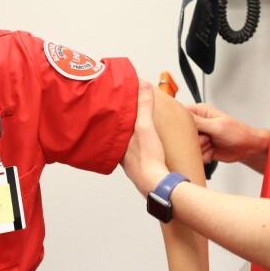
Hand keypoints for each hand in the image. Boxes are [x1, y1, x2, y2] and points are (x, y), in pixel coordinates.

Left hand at [121, 80, 169, 195]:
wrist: (156, 184)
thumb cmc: (147, 161)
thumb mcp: (145, 127)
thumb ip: (144, 106)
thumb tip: (143, 86)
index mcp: (118, 140)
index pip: (112, 119)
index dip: (115, 108)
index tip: (116, 98)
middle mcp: (120, 150)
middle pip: (118, 130)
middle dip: (122, 119)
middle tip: (124, 109)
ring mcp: (129, 158)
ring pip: (126, 140)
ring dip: (130, 131)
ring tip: (135, 122)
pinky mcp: (139, 164)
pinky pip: (135, 149)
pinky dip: (137, 142)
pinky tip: (144, 141)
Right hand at [188, 103, 267, 164]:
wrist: (247, 148)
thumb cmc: (237, 133)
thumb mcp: (216, 126)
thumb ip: (198, 122)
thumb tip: (181, 116)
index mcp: (200, 112)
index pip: (181, 114)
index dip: (181, 124)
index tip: (190, 131)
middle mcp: (198, 124)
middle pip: (183, 134)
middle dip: (194, 140)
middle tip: (206, 139)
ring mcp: (200, 136)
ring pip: (188, 146)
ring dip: (200, 148)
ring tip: (211, 144)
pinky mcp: (202, 148)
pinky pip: (195, 155)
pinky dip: (203, 156)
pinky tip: (212, 151)